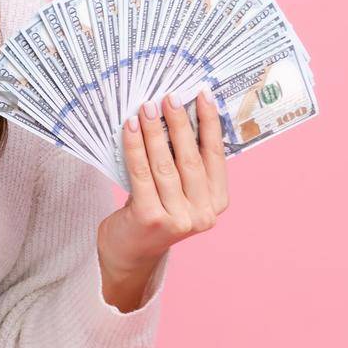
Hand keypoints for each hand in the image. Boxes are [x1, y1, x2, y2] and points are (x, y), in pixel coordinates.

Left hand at [97, 88, 229, 277]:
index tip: (203, 96)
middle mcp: (203, 213)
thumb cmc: (154, 212)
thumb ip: (183, 163)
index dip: (210, 123)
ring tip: (147, 107)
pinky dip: (135, 147)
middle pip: (190, 158)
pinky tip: (131, 127)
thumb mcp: (178, 190)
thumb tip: (178, 114)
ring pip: (164, 164)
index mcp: (217, 202)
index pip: (215, 155)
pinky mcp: (151, 218)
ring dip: (155, 132)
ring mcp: (178, 219)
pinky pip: (141, 173)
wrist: (129, 252)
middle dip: (180, 123)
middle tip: (170, 97)